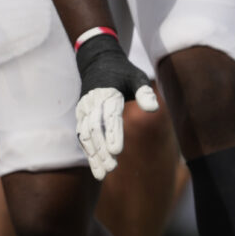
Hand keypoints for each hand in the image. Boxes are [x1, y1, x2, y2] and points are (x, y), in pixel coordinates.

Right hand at [72, 32, 157, 179]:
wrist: (98, 61)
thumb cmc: (123, 72)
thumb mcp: (137, 77)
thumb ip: (144, 92)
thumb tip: (153, 109)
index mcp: (107, 92)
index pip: (110, 115)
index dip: (113, 133)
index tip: (117, 151)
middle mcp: (92, 102)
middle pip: (95, 129)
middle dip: (102, 149)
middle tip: (112, 167)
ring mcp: (84, 109)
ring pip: (85, 135)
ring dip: (93, 154)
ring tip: (103, 173)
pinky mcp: (81, 115)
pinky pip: (81, 135)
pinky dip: (88, 151)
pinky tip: (96, 166)